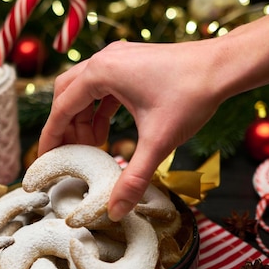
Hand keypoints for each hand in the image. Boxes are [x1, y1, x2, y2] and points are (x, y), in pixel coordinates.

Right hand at [38, 39, 221, 219]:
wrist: (223, 67)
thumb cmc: (191, 96)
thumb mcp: (158, 142)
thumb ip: (133, 178)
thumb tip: (114, 211)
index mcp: (101, 72)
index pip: (62, 107)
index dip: (51, 137)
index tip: (44, 160)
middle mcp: (104, 59)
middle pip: (68, 94)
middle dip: (65, 126)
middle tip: (68, 154)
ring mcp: (119, 57)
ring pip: (85, 89)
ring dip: (83, 117)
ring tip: (92, 146)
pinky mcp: (132, 61)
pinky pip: (104, 86)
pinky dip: (100, 108)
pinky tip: (107, 130)